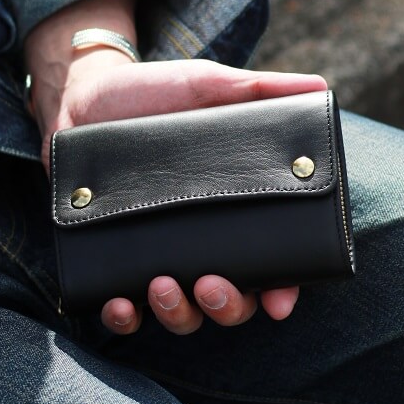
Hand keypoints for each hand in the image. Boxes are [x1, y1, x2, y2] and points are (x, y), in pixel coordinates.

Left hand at [24, 0, 326, 334]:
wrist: (82, 96)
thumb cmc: (155, 93)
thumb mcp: (209, 87)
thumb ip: (260, 90)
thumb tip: (321, 86)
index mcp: (236, 212)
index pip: (272, 265)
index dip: (282, 290)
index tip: (279, 302)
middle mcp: (202, 245)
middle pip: (230, 304)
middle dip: (227, 307)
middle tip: (211, 285)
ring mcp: (159, 258)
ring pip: (181, 314)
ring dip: (178, 313)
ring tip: (163, 285)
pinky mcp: (113, 262)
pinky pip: (123, 310)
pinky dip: (123, 317)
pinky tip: (120, 304)